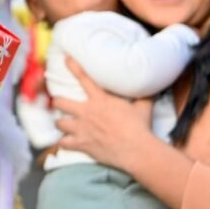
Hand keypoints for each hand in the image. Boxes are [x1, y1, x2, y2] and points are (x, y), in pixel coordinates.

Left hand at [53, 58, 153, 172]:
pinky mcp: (81, 144)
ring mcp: (82, 128)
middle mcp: (87, 112)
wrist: (136, 149)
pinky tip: (65, 142)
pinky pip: (63, 143)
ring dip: (60, 123)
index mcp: (100, 100)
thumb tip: (151, 87)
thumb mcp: (143, 106)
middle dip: (58, 102)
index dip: (73, 67)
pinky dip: (63, 143)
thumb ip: (143, 95)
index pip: (83, 78)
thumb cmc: (140, 127)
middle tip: (60, 103)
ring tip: (62, 123)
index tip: (65, 59)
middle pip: (60, 102)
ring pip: (59, 123)